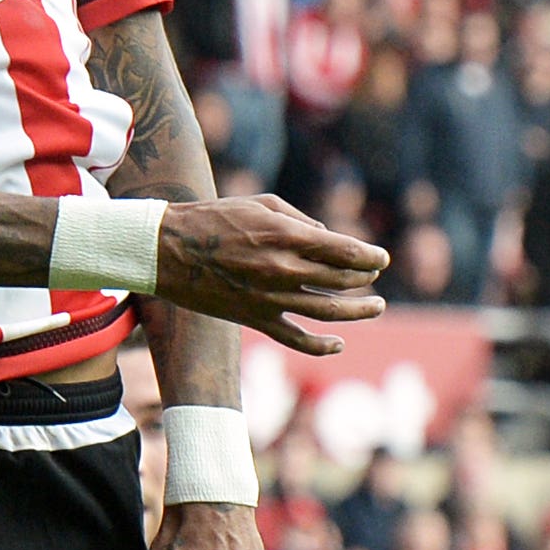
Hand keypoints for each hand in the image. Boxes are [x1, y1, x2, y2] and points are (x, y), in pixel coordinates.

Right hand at [154, 195, 389, 355]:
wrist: (168, 250)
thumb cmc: (214, 219)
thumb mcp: (260, 204)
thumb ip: (300, 219)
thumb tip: (327, 238)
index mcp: (287, 237)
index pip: (346, 251)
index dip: (371, 256)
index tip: (381, 259)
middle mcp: (284, 270)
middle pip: (343, 279)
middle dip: (366, 277)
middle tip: (373, 275)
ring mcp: (270, 298)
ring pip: (329, 312)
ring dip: (359, 311)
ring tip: (377, 307)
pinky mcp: (255, 319)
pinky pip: (296, 339)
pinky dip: (322, 346)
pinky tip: (338, 343)